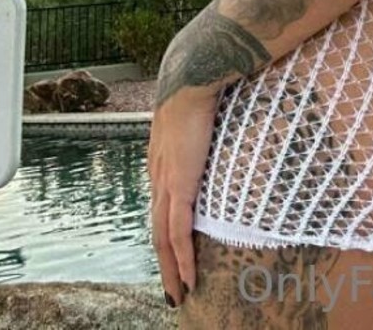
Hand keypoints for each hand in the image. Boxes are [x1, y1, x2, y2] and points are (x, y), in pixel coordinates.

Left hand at [149, 85, 220, 307]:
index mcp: (160, 159)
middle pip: (156, 229)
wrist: (192, 78)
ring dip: (170, 269)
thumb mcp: (196, 112)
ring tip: (179, 294)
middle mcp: (158, 175)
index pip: (161, 204)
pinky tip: (189, 278)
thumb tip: (216, 121)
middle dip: (164, 261)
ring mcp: (166, 182)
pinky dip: (182, 258)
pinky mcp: (179, 185)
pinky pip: (178, 232)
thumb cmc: (198, 86)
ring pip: (163, 238)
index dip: (165, 229)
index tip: (172, 248)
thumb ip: (200, 125)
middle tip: (173, 288)